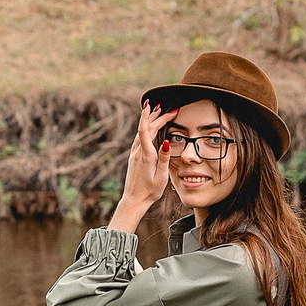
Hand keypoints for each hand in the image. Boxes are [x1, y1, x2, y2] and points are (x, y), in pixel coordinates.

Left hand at [112, 102, 167, 233]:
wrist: (134, 200)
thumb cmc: (149, 191)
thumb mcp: (161, 177)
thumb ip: (164, 158)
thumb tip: (166, 141)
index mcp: (146, 155)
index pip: (144, 130)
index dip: (146, 116)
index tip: (149, 105)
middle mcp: (138, 152)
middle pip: (146, 129)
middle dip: (157, 117)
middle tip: (171, 111)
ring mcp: (134, 154)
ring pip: (141, 132)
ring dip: (150, 121)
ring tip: (158, 111)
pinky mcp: (133, 157)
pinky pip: (139, 138)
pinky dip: (146, 129)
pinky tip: (150, 127)